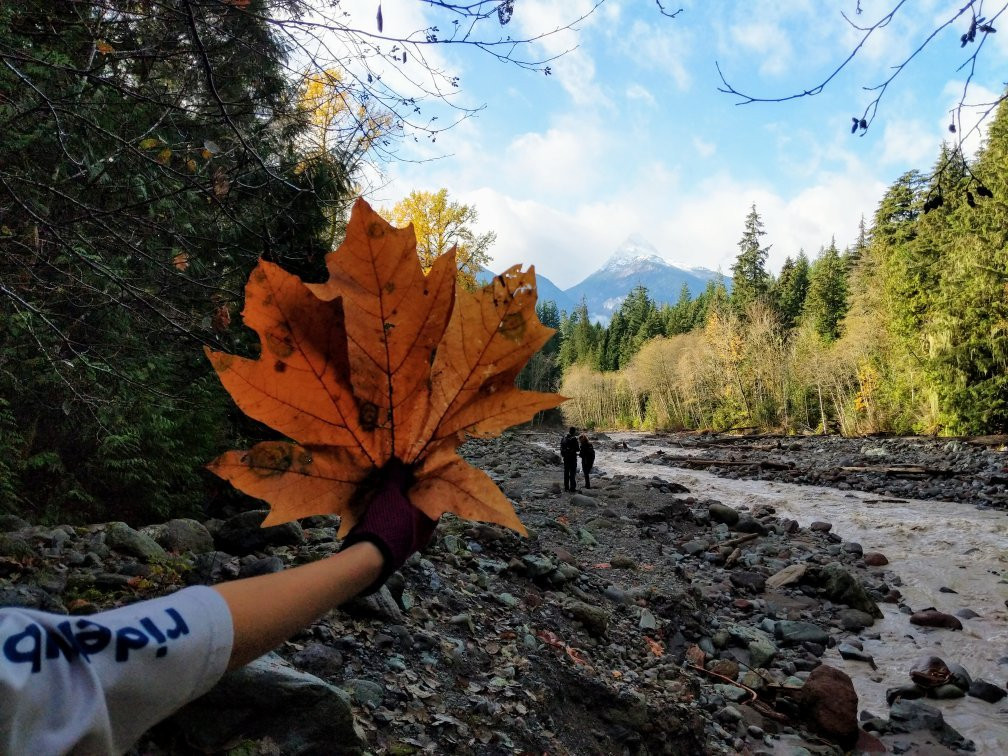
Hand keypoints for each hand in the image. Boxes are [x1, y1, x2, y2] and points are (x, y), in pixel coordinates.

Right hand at [340, 458, 435, 594]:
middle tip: (405, 478)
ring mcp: (411, 542)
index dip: (427, 483)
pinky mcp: (397, 548)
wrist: (369, 557)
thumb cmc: (386, 522)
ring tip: (394, 492)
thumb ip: (395, 476)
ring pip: (410, 519)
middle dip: (414, 494)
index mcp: (430, 518)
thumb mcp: (390, 493)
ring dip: (403, 507)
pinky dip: (395, 517)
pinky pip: (400, 528)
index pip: (435, 496)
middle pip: (422, 507)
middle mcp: (425, 532)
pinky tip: (385, 510)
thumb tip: (399, 460)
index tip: (418, 471)